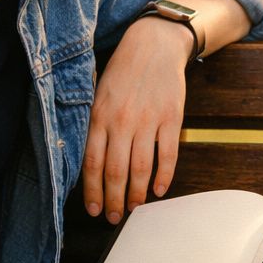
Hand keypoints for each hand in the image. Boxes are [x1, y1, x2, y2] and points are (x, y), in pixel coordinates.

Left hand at [82, 16, 190, 221]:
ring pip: (140, 168)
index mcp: (99, 116)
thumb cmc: (123, 72)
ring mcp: (148, 120)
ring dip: (136, 194)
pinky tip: (159, 190)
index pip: (92, 164)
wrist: (154, 44)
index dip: (92, 191)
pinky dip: (163, 177)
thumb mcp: (98, 94)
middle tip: (114, 218)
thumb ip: (94, 126)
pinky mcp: (171, 118)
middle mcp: (121, 121)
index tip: (94, 209)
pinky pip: (167, 155)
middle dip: (114, 200)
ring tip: (134, 208)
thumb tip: (90, 165)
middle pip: (116, 172)